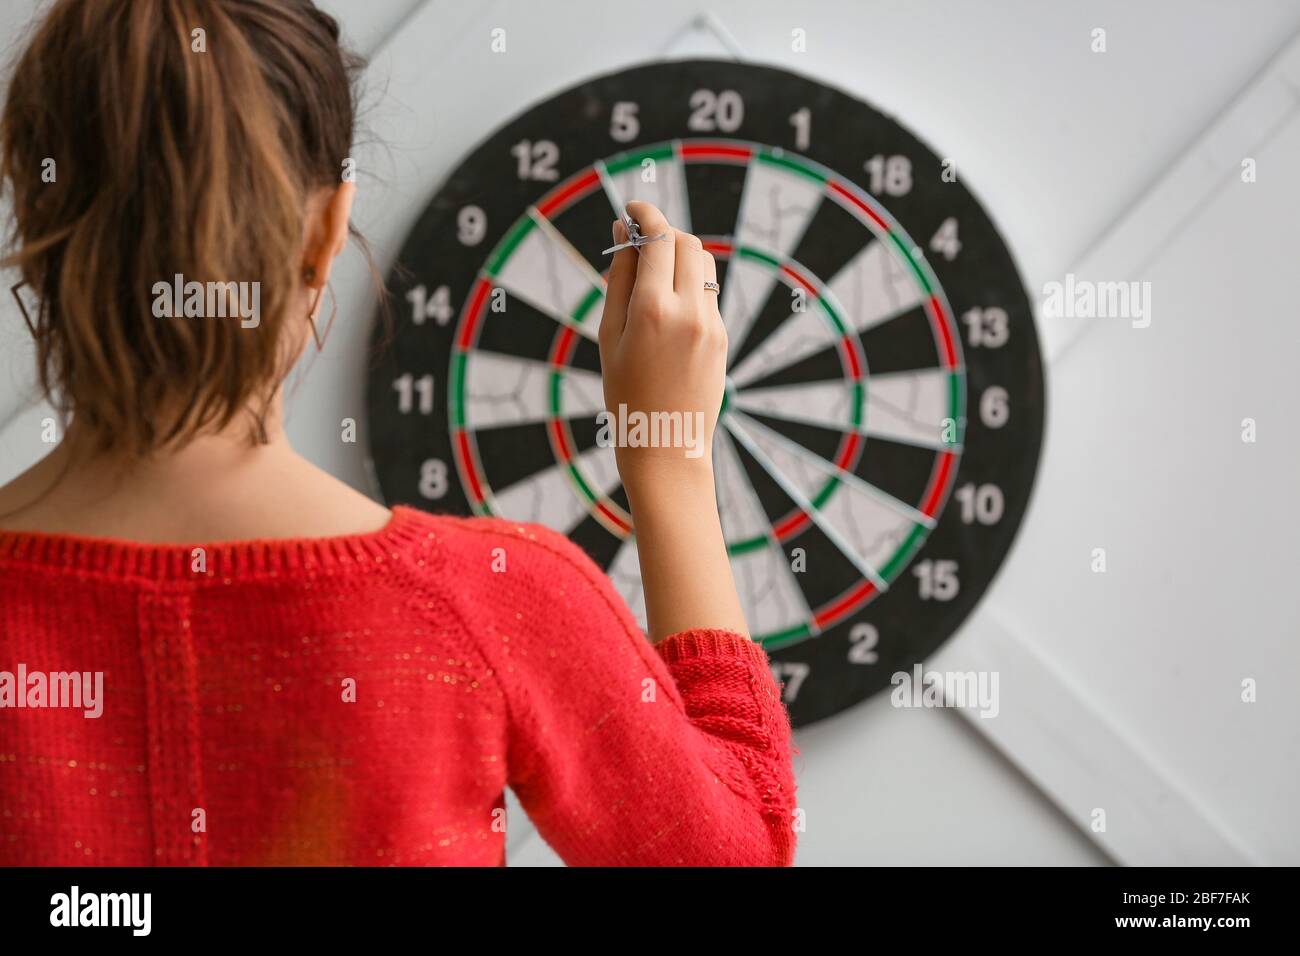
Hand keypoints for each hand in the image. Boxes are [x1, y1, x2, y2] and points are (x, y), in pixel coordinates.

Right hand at [598, 201, 725, 491]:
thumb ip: (619, 278)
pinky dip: (688, 287)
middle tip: (640, 243)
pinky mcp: (723, 337)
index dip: (645, 215)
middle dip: (664, 234)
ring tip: (653, 275)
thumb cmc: (626, 394)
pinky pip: (707, 294)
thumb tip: (622, 231)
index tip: (632, 209)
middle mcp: (688, 311)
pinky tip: (666, 313)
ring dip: (680, 256)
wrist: (665, 447)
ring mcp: (711, 324)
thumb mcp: (609, 335)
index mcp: (653, 309)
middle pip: (686, 242)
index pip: (658, 237)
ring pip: (703, 264)